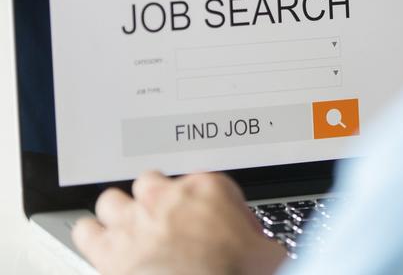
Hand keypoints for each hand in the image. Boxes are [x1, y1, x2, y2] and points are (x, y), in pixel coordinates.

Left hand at [72, 171, 285, 274]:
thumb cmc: (234, 273)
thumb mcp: (266, 253)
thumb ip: (261, 242)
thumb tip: (270, 253)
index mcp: (208, 189)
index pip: (201, 182)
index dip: (203, 204)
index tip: (208, 221)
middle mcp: (168, 197)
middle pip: (151, 182)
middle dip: (155, 200)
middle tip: (164, 220)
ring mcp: (135, 220)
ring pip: (113, 199)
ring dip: (119, 213)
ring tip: (128, 228)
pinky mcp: (109, 249)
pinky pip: (86, 230)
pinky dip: (92, 236)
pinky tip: (101, 244)